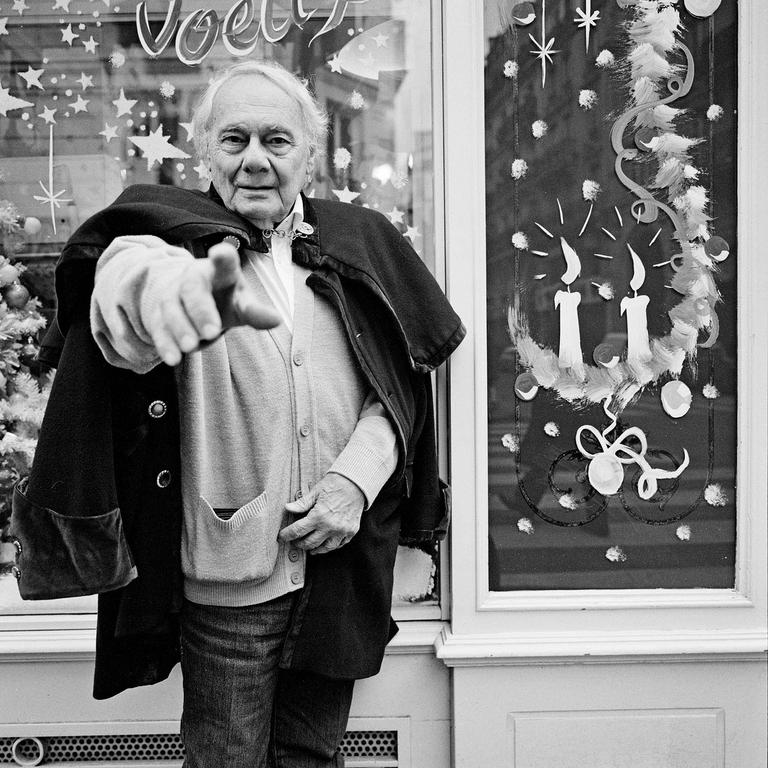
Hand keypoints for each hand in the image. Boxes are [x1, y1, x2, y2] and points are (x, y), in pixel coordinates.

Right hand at [149, 242, 280, 365]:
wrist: (188, 301)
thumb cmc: (223, 300)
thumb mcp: (241, 304)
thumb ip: (255, 311)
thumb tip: (277, 320)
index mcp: (221, 270)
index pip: (224, 260)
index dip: (223, 256)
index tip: (220, 253)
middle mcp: (193, 277)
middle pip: (192, 287)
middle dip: (200, 309)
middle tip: (211, 333)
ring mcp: (172, 293)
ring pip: (171, 308)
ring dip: (180, 328)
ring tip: (191, 347)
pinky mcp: (158, 314)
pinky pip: (158, 328)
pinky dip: (165, 344)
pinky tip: (173, 359)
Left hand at [279, 473, 364, 554]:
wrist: (357, 483)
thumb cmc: (335, 484)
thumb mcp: (316, 491)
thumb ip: (302, 503)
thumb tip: (287, 508)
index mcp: (319, 516)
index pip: (298, 531)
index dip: (287, 535)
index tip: (282, 536)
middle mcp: (330, 526)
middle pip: (309, 543)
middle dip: (299, 544)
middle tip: (294, 542)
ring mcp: (342, 531)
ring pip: (324, 548)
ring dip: (314, 549)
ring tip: (309, 548)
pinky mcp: (351, 531)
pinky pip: (339, 544)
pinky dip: (330, 546)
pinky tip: (325, 543)